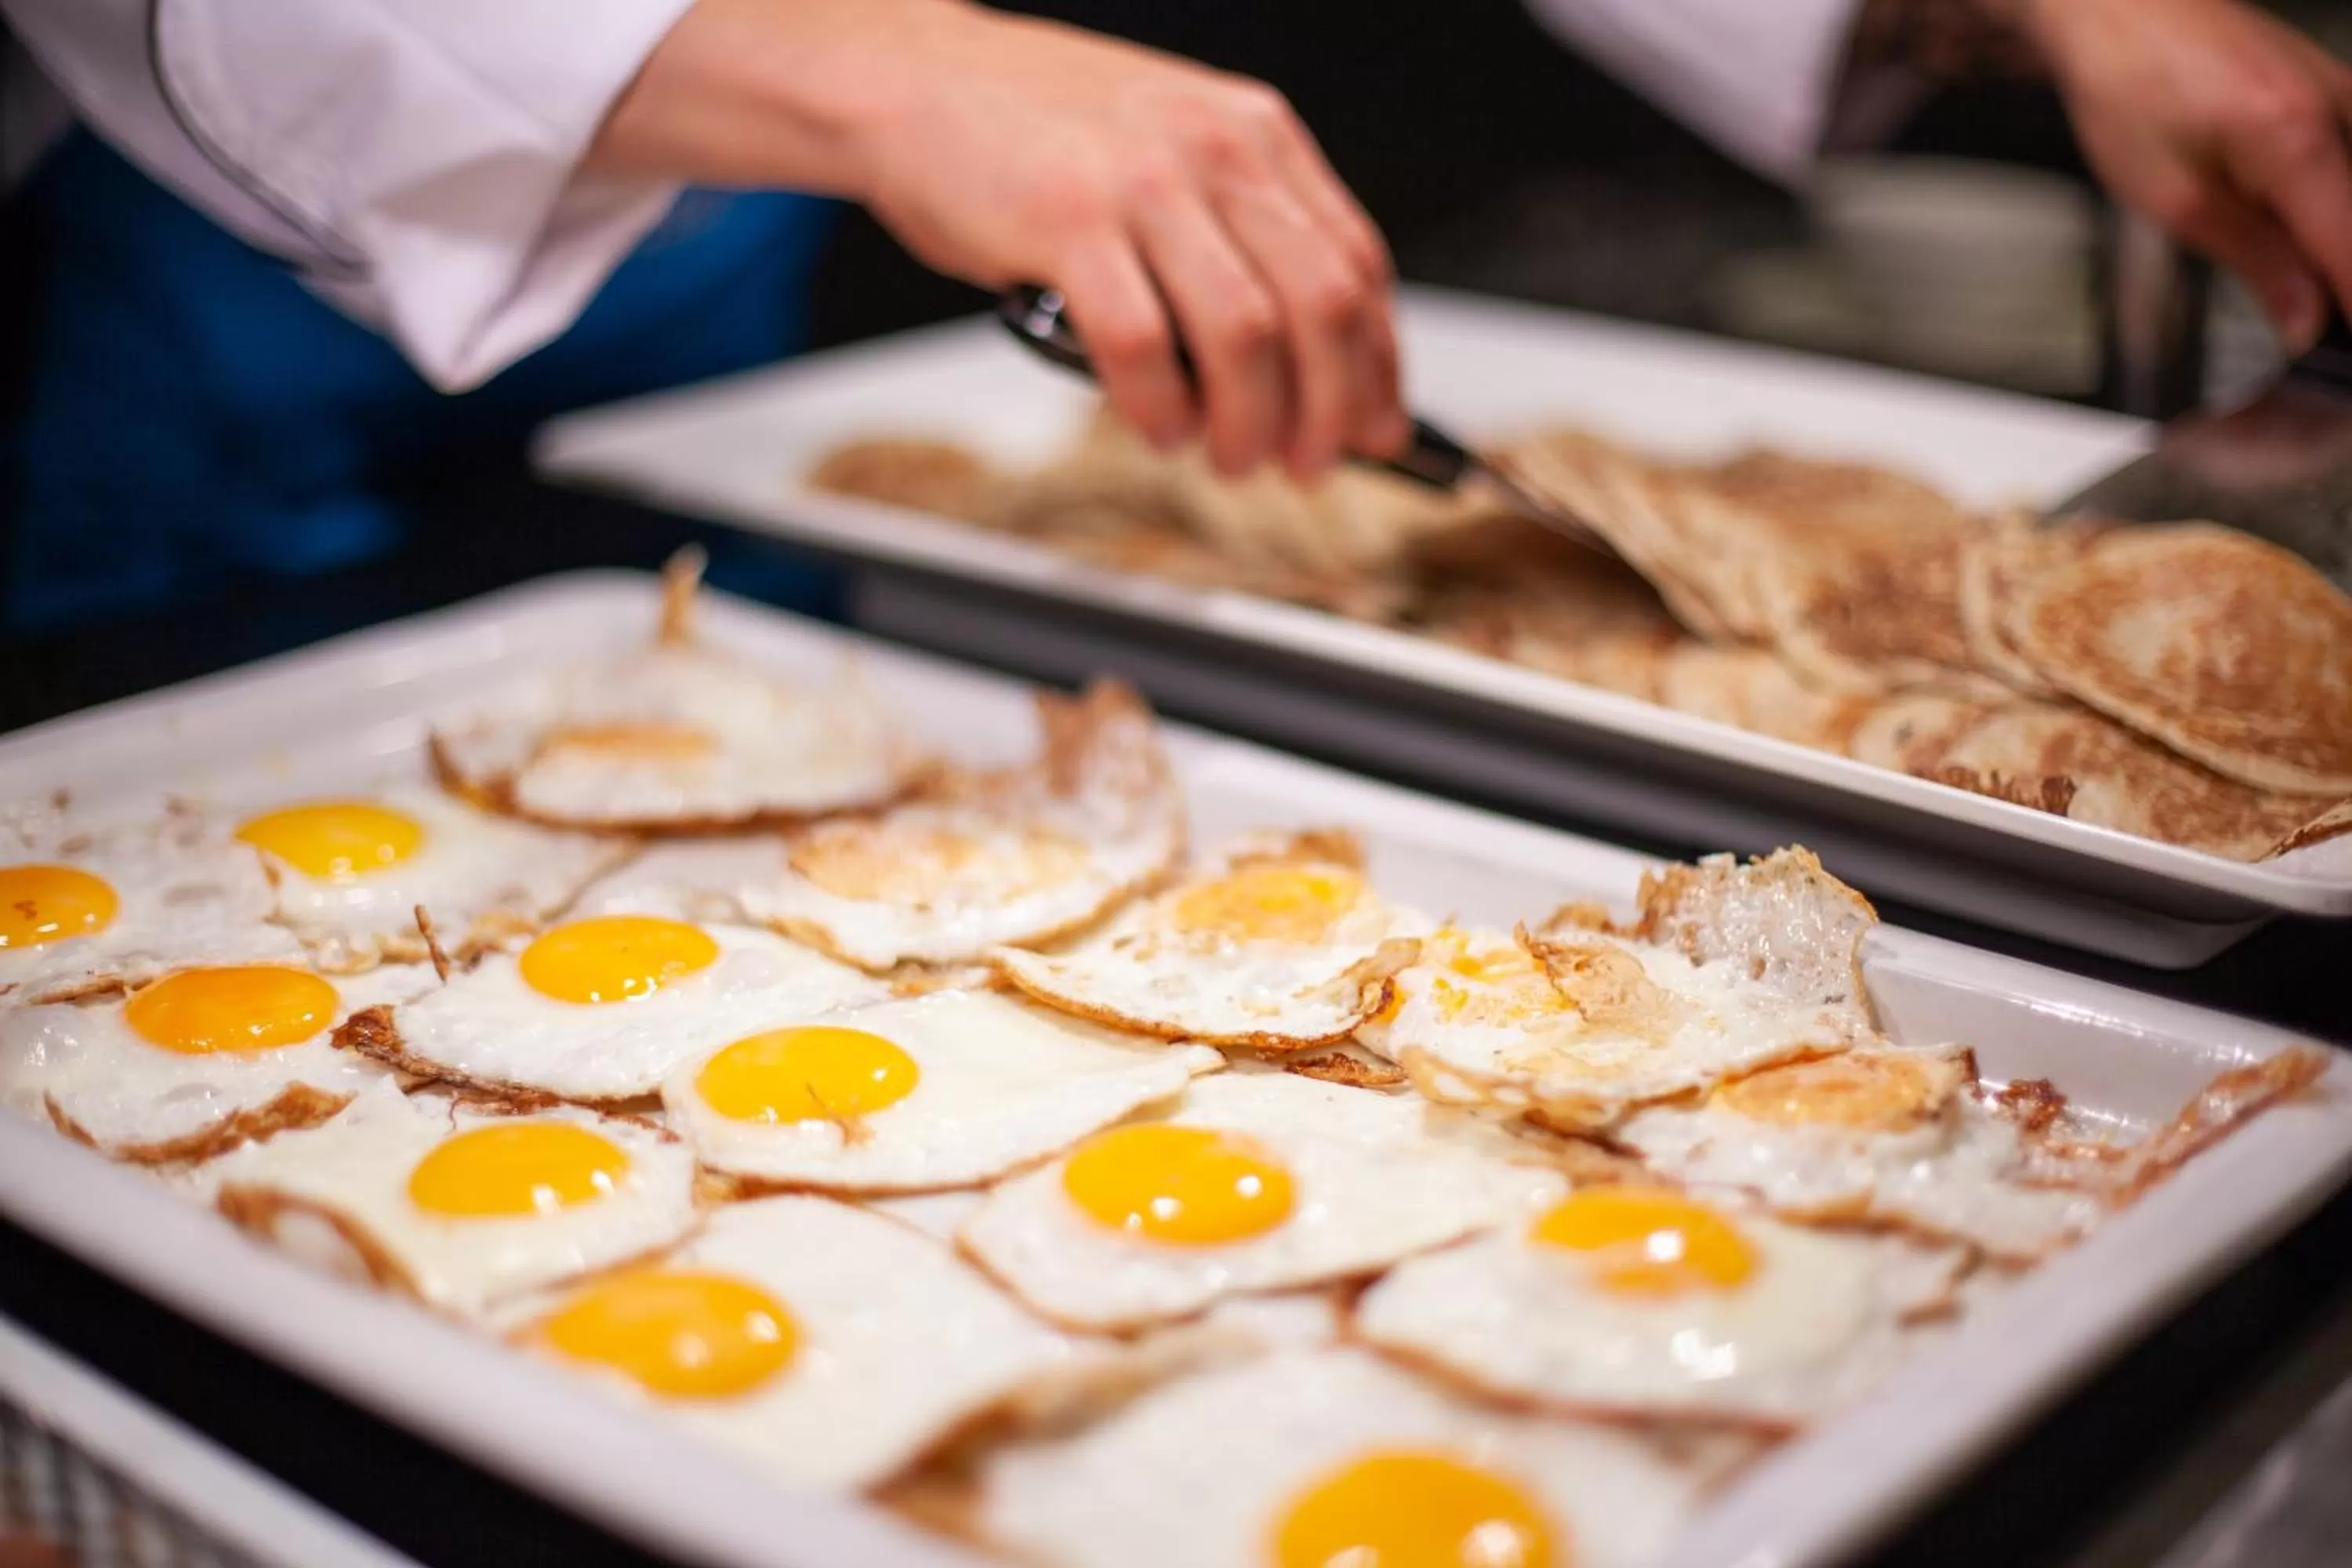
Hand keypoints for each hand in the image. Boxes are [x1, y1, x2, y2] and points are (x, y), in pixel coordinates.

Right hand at [594, 0, 1405, 478]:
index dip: (1379, 364)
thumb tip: (1305, 355)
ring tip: (1228, 457)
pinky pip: (1140, 343)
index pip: (1357, 264)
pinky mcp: (1067, 221)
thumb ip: (1238, 233)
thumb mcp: (1171, 152)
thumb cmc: (1034, 133)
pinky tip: (1158, 426)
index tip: (1378, 426)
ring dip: (1248, 422)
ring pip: (1246, 335)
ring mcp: (1143, 184)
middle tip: (1308, 464)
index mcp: (1254, 135)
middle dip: (1329, 410)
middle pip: (1321, 308)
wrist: (914, 78)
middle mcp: (1213, 151)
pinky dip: (1158, 406)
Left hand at [2013, 0, 2351, 349]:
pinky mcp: (2344, 99)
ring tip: (2305, 297)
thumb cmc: (2130, 87)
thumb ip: (2257, 263)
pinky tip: (2312, 248)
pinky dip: (2337, 219)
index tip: (2344, 363)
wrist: (2122, 13)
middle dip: (2346, 292)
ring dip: (2338, 256)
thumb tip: (2309, 324)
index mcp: (2296, 139)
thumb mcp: (2175, 201)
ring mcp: (2351, 101)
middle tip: (2315, 338)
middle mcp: (2343, 111)